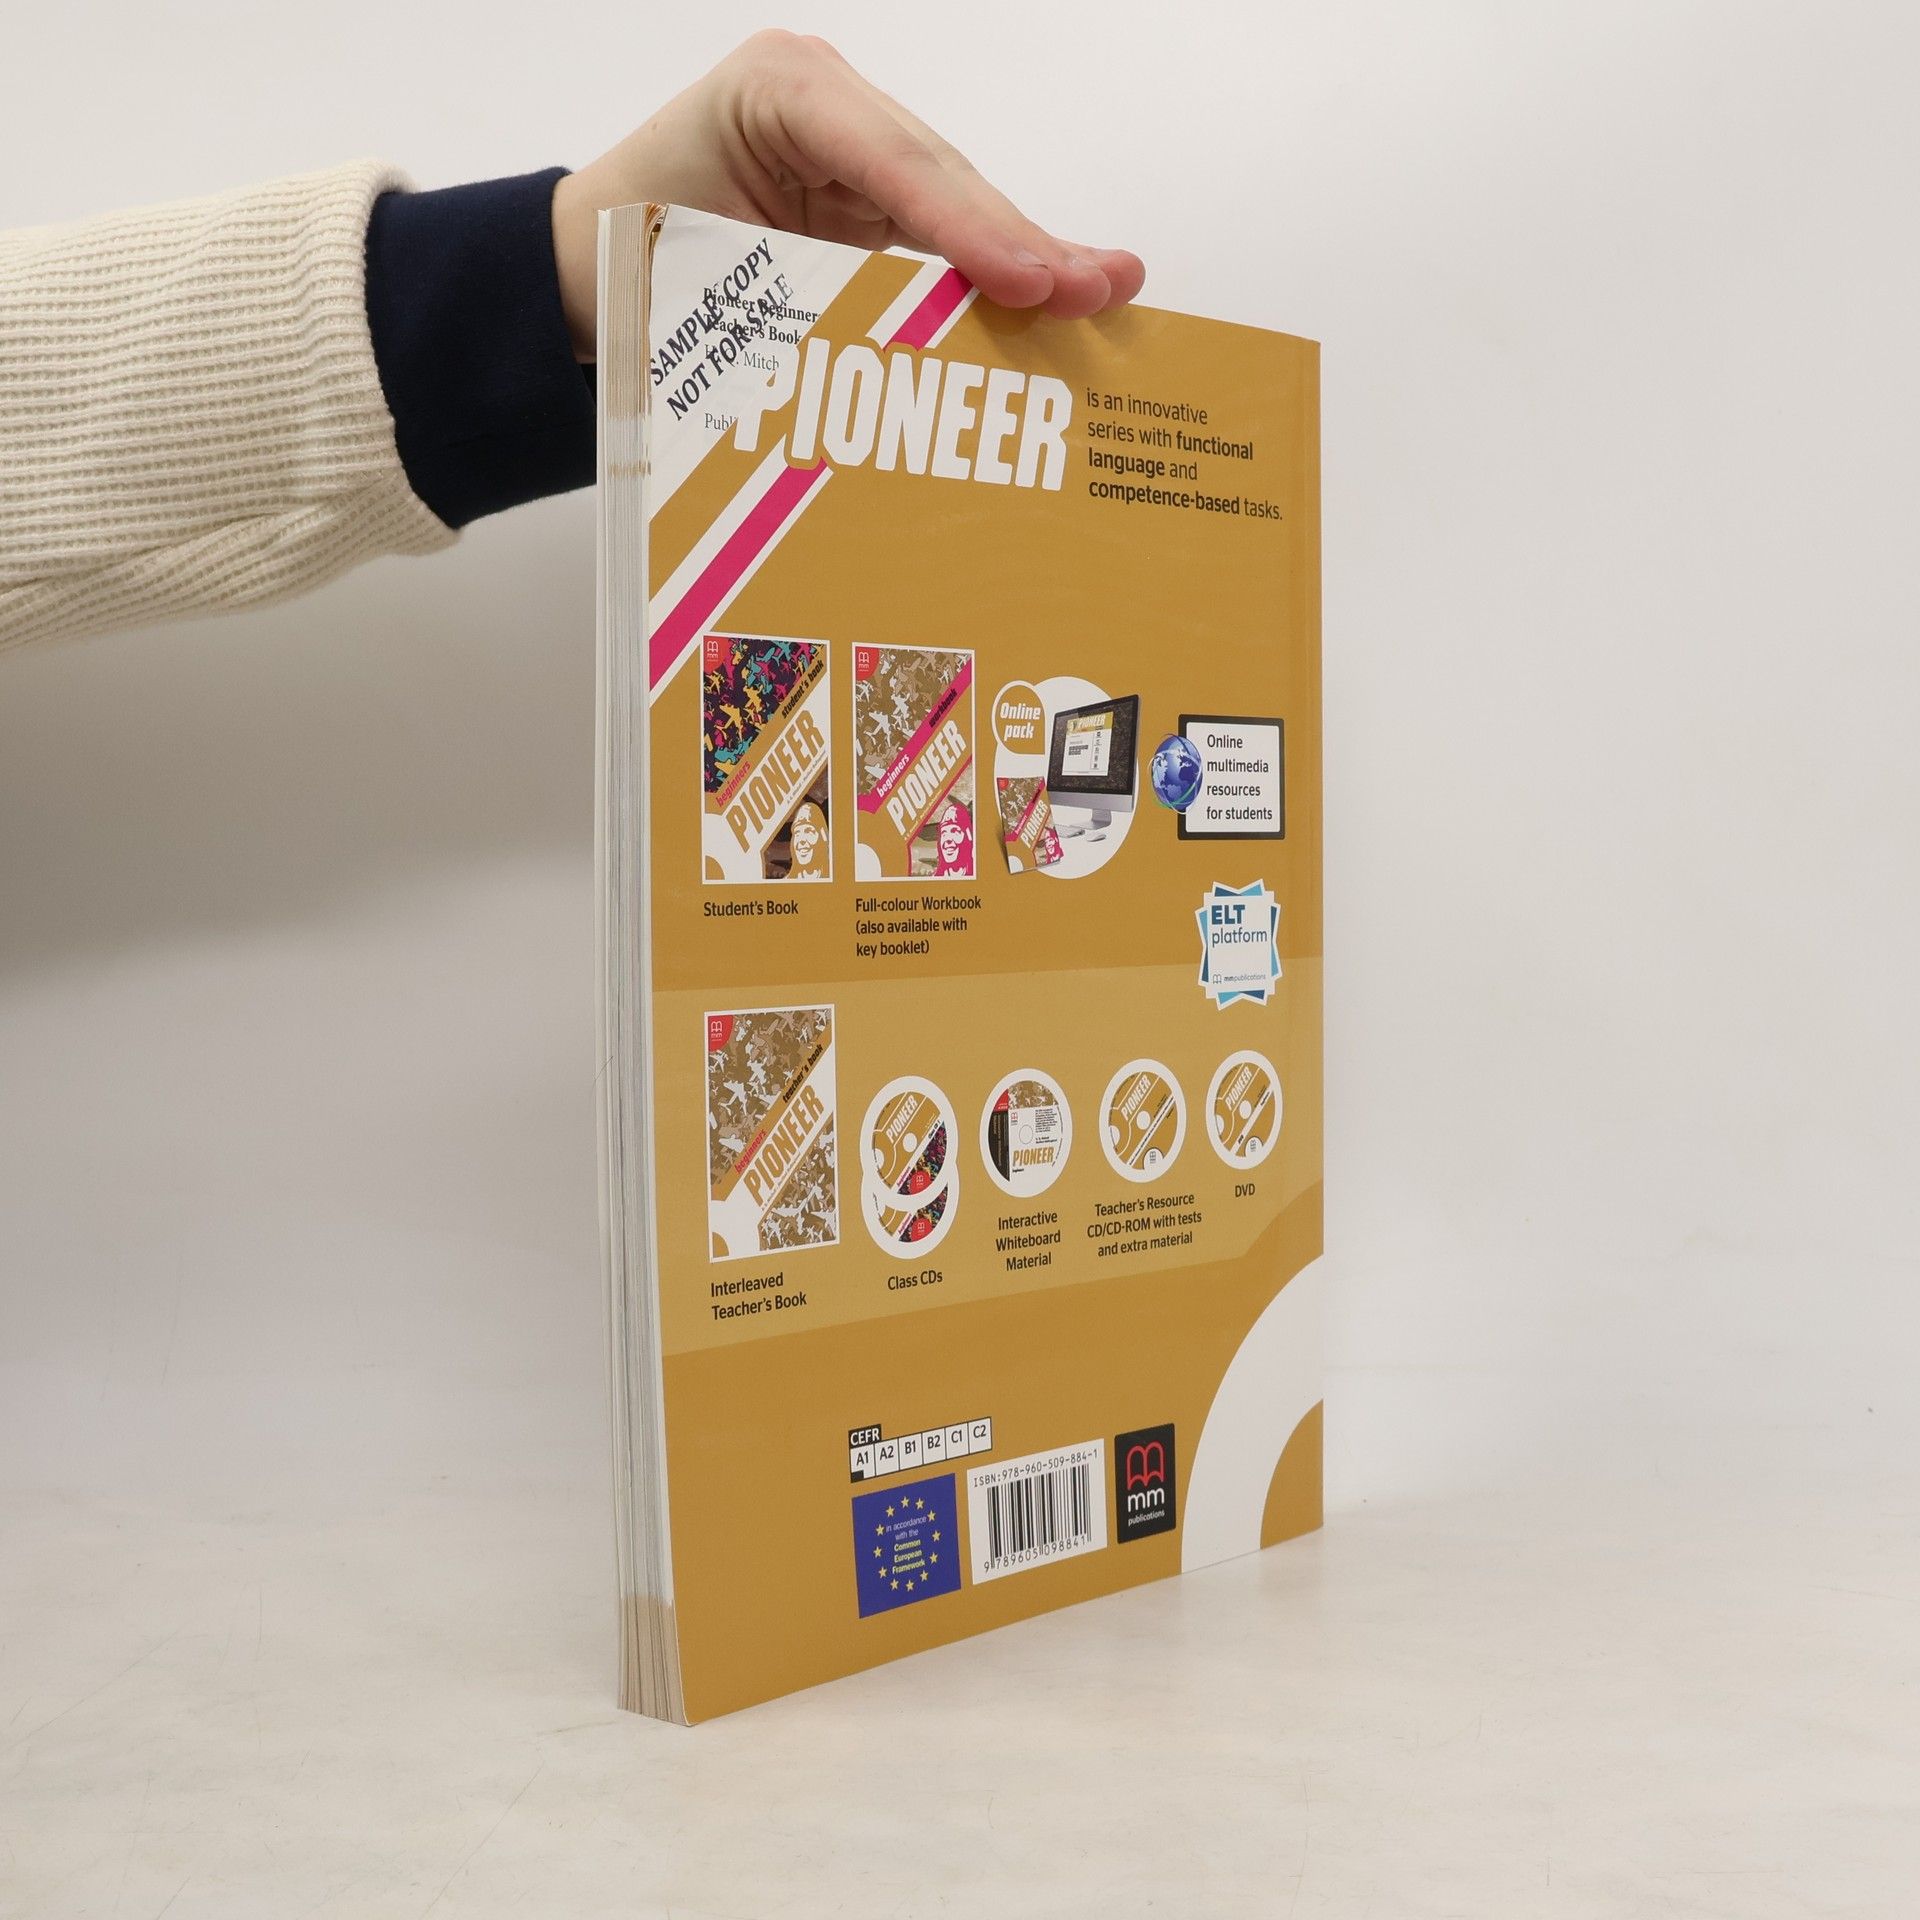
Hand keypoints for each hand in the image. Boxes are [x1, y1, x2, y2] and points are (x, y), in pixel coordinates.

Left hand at [551, 31, 1145, 357]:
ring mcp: (854, 147)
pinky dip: (998, 272)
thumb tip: (899, 378)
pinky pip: (944, 233)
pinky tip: (1063, 291)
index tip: (1025, 280)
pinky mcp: (870, 196)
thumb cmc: (627, 266)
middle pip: (941, 176)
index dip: (965, 224)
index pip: (891, 159)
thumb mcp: (707, 281)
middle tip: (1096, 288)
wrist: (582, 269)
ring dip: (1031, 257)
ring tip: (1106, 289)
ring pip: (956, 203)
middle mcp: (827, 105)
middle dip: (1019, 241)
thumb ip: (805, 306)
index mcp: (778, 91)